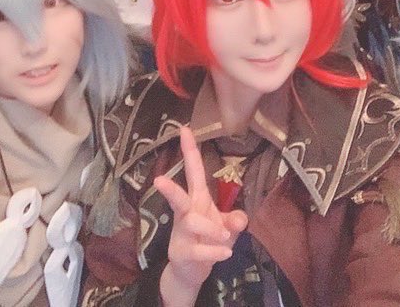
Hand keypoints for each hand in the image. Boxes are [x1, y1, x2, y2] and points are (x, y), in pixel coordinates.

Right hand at [155, 127, 248, 306]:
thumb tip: (241, 219)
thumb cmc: (208, 240)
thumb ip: (235, 220)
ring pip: (192, 223)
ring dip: (212, 228)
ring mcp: (181, 233)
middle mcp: (187, 213)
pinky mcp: (182, 253)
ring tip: (224, 236)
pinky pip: (198, 250)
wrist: (192, 272)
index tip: (185, 128)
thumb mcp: (226, 227)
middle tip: (158, 180)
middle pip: (178, 196)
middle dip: (169, 189)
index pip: (193, 171)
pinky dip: (214, 252)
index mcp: (197, 199)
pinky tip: (225, 253)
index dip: (190, 150)